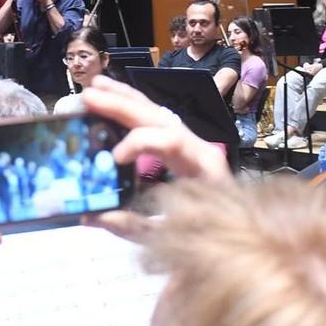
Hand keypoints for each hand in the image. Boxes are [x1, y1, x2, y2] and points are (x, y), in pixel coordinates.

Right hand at [79, 77, 231, 238]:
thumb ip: (133, 226)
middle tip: (88, 97)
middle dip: (122, 105)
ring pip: (156, 112)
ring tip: (95, 86)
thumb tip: (91, 217)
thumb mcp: (172, 237)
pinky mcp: (180, 150)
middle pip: (159, 117)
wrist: (236, 238)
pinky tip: (112, 97)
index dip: (141, 142)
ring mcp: (189, 145)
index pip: (170, 140)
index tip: (114, 158)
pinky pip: (155, 123)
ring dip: (124, 98)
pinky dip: (132, 109)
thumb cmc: (211, 236)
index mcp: (203, 164)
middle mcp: (197, 147)